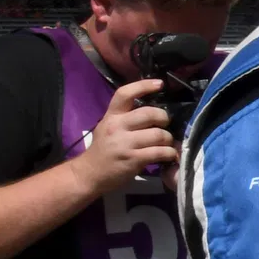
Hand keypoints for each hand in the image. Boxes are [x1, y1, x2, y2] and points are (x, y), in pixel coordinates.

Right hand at [73, 79, 173, 194]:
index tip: (159, 84)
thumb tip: (153, 113)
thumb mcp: (107, 128)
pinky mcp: (133, 159)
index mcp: (111, 116)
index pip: (125, 94)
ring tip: (167, 144)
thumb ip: (125, 119)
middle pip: (149, 113)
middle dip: (164, 118)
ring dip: (168, 139)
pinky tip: (169, 155)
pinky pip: (160, 152)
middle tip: (164, 125)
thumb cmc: (102, 150)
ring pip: (159, 134)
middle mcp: (117, 126)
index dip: (143, 86)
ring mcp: (125, 143)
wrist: (89, 174)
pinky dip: (169, 153)